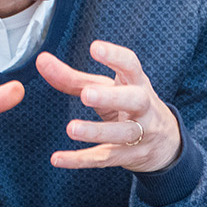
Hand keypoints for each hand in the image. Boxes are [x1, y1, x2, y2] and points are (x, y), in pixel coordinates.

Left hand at [36, 42, 180, 173]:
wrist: (165, 143)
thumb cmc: (128, 106)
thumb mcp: (107, 88)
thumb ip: (73, 77)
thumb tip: (41, 60)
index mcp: (136, 83)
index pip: (131, 65)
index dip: (115, 56)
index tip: (95, 47)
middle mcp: (144, 107)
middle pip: (134, 100)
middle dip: (111, 97)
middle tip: (86, 94)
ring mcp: (141, 134)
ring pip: (122, 133)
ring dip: (96, 131)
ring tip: (71, 129)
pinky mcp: (129, 156)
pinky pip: (105, 158)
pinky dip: (81, 160)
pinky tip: (58, 159)